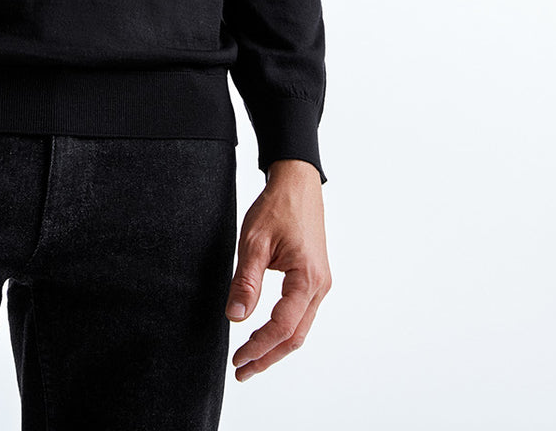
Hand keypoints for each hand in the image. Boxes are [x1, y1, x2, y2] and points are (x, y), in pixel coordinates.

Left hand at [225, 160, 330, 380]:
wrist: (297, 183)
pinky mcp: (314, 278)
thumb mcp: (254, 240)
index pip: (283, 325)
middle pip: (295, 336)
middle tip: (242, 371)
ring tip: (250, 360)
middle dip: (268, 357)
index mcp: (307, 276)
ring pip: (300, 328)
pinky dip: (283, 330)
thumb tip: (235, 316)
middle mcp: (319, 285)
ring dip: (276, 347)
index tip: (238, 358)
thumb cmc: (277, 206)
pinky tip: (265, 336)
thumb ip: (246, 281)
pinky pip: (301, 314)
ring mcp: (320, 283)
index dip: (260, 346)